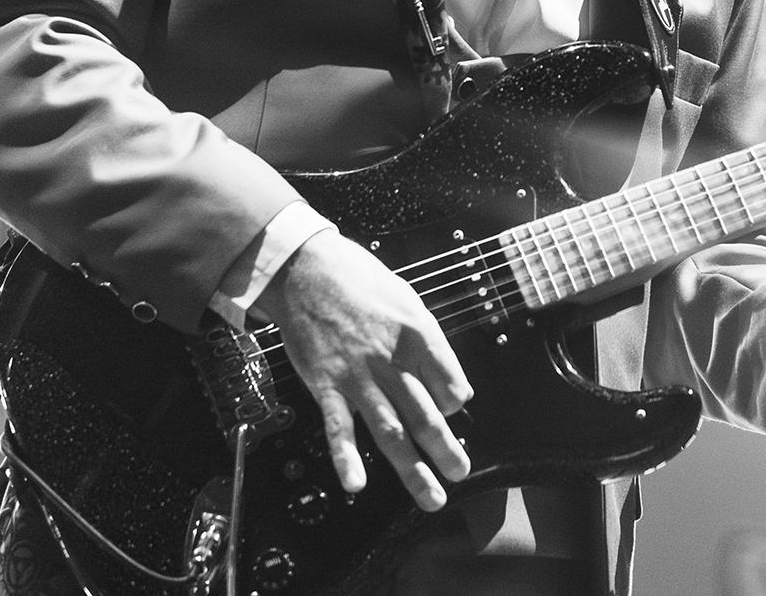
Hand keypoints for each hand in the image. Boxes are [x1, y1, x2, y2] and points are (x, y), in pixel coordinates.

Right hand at [257, 232, 473, 510]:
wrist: (306, 268)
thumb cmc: (357, 279)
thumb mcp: (407, 299)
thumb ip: (426, 342)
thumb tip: (444, 377)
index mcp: (418, 335)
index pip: (452, 384)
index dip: (455, 402)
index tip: (451, 410)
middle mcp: (392, 360)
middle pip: (426, 415)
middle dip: (446, 450)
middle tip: (459, 473)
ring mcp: (358, 376)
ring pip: (391, 430)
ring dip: (412, 468)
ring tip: (430, 496)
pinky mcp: (326, 384)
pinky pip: (339, 427)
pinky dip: (347, 457)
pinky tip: (356, 483)